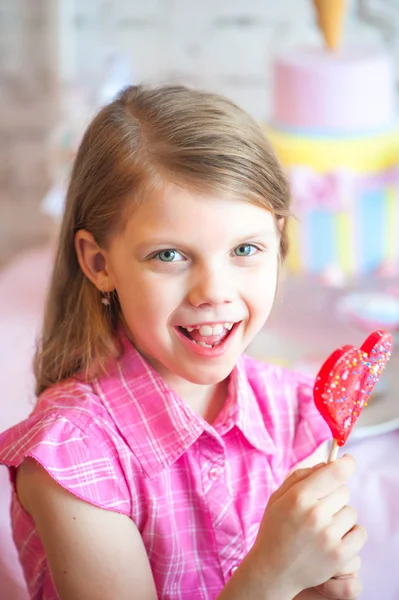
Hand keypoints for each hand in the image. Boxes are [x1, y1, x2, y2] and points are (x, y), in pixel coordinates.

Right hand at [248, 455, 366, 598]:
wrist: (272, 570)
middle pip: (344, 491)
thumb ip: (301, 475)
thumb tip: (326, 464)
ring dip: (341, 516)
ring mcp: (328, 536)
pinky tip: (336, 537)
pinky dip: (351, 534)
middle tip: (320, 508)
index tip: (349, 461)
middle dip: (334, 496)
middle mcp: (315, 514)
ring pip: (351, 512)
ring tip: (324, 526)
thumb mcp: (278, 496)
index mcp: (299, 497)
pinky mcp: (339, 555)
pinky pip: (360, 533)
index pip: (334, 473)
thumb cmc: (275, 528)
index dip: (346, 464)